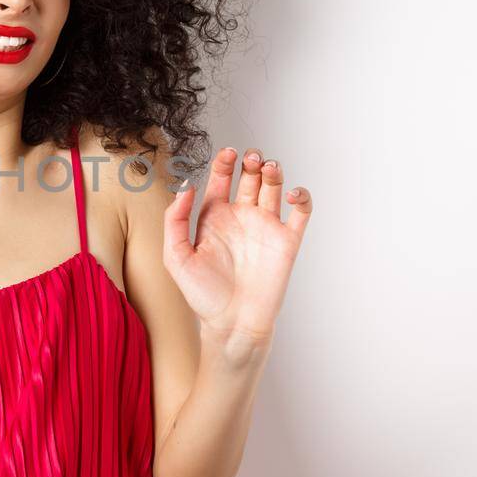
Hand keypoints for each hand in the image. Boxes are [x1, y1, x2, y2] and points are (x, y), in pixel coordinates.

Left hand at [163, 147, 312, 344]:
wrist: (232, 324)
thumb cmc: (202, 295)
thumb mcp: (176, 257)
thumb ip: (175, 220)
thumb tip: (185, 187)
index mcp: (215, 217)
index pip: (221, 178)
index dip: (224, 162)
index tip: (227, 153)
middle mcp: (241, 217)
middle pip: (250, 177)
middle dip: (251, 161)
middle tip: (251, 158)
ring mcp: (265, 227)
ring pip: (274, 187)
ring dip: (274, 172)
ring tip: (269, 167)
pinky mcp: (287, 241)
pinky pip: (300, 212)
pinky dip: (301, 197)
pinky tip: (291, 194)